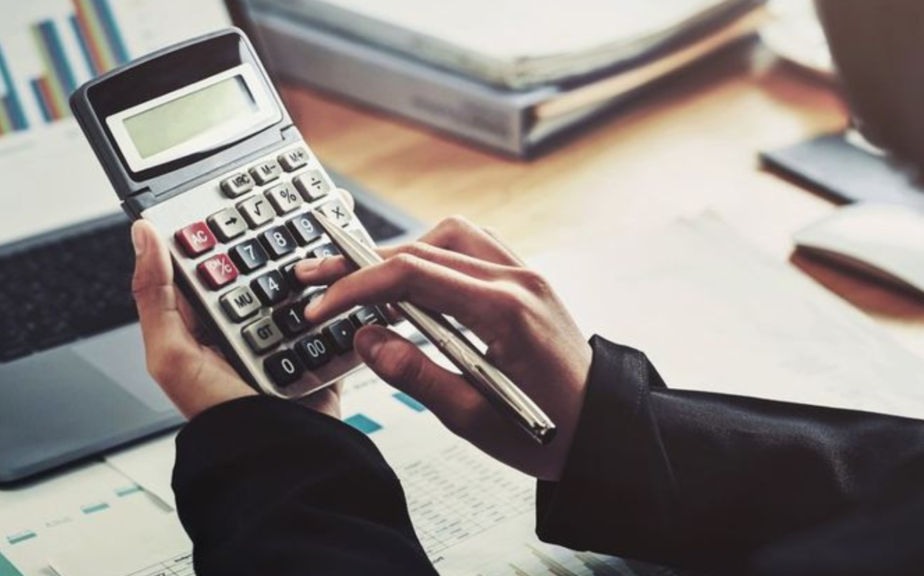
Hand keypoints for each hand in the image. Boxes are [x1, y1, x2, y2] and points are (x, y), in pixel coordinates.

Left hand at [129, 190, 357, 420]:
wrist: (278, 458)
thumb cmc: (219, 417)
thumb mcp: (171, 355)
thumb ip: (156, 294)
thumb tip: (142, 234)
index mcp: (205, 320)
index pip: (211, 259)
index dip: (221, 224)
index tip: (237, 192)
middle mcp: (245, 323)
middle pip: (263, 263)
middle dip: (279, 233)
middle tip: (295, 198)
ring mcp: (285, 334)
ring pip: (303, 281)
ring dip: (317, 256)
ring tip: (330, 225)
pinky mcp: (319, 348)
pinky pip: (334, 311)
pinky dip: (344, 290)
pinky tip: (354, 268)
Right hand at [297, 217, 592, 480]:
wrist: (605, 432)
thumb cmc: (548, 434)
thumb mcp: (473, 419)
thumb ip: (415, 375)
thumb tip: (365, 339)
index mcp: (505, 311)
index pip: (414, 275)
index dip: (357, 286)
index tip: (322, 306)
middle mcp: (517, 280)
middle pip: (425, 249)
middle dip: (365, 265)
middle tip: (319, 279)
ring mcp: (525, 275)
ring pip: (449, 237)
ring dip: (404, 256)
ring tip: (369, 289)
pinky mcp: (526, 282)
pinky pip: (474, 248)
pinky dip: (437, 257)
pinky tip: (418, 284)